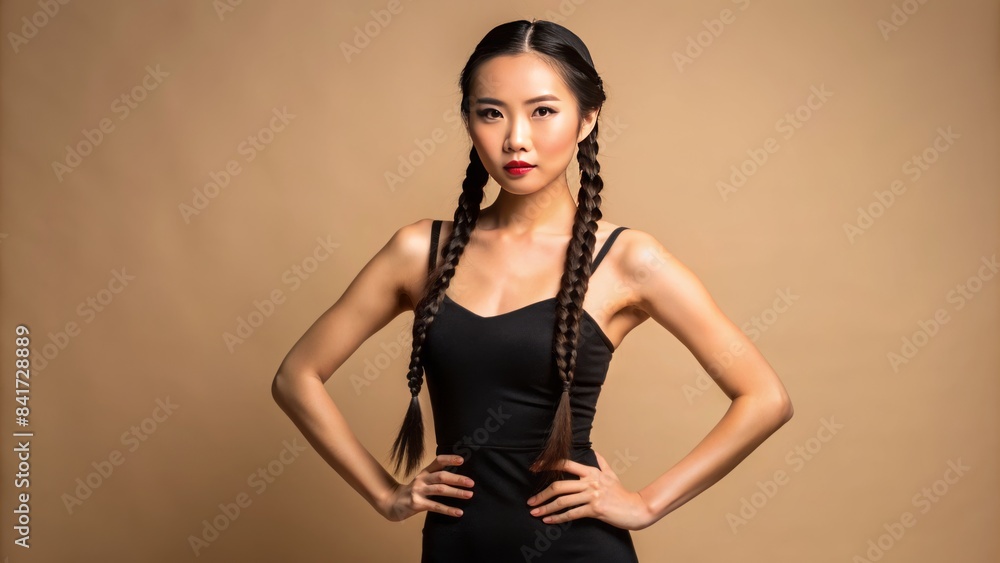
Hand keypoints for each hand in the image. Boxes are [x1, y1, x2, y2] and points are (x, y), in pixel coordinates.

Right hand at [378, 454, 474, 521]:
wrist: (392, 503)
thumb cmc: (412, 492)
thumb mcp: (422, 481)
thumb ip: (436, 477)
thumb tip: (458, 477)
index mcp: (424, 472)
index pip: (438, 461)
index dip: (449, 459)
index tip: (462, 460)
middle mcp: (421, 479)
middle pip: (442, 476)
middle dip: (458, 479)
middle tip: (471, 483)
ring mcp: (418, 491)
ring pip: (440, 490)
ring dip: (456, 492)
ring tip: (469, 495)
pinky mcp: (417, 504)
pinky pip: (436, 506)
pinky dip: (449, 509)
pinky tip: (459, 512)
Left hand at [525, 450, 654, 530]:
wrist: (634, 508)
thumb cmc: (621, 493)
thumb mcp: (611, 474)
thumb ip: (601, 462)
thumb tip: (594, 452)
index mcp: (591, 471)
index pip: (565, 464)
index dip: (548, 465)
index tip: (534, 468)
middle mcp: (590, 482)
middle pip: (559, 486)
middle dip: (542, 494)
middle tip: (530, 501)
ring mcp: (592, 495)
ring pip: (563, 501)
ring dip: (546, 508)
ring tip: (535, 512)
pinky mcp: (594, 509)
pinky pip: (571, 514)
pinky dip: (558, 518)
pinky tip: (549, 520)